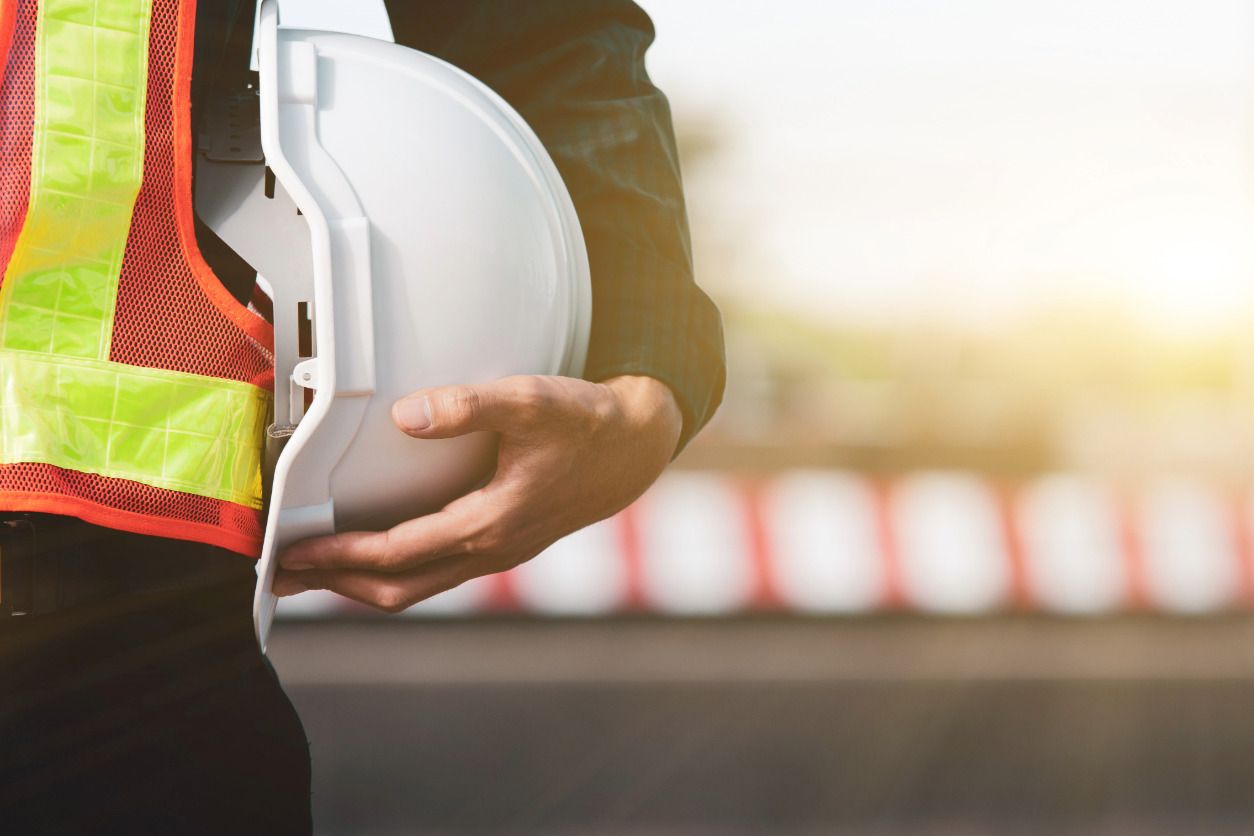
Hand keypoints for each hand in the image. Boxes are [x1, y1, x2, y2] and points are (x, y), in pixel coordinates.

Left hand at [273, 374, 682, 611]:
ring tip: (316, 573)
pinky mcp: (502, 544)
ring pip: (417, 586)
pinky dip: (395, 573)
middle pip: (398, 588)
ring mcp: (497, 553)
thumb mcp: (530, 401)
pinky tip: (376, 555)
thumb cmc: (586, 425)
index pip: (397, 552)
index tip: (294, 552)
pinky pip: (436, 573)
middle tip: (282, 576)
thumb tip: (405, 416)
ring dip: (362, 584)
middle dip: (336, 585)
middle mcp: (491, 549)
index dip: (340, 556)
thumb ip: (467, 406)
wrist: (634, 450)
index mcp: (491, 523)